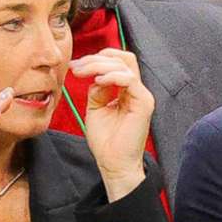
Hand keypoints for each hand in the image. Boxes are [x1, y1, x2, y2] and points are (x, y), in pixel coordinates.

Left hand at [69, 49, 157, 200]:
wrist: (113, 163)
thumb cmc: (106, 140)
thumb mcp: (95, 108)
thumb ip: (97, 89)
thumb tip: (95, 75)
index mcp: (127, 91)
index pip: (118, 62)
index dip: (97, 58)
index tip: (76, 66)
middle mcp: (136, 91)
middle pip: (123, 58)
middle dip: (97, 58)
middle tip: (77, 67)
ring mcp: (142, 96)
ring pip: (124, 66)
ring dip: (99, 65)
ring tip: (83, 73)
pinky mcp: (144, 104)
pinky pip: (130, 80)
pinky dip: (112, 77)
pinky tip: (98, 81)